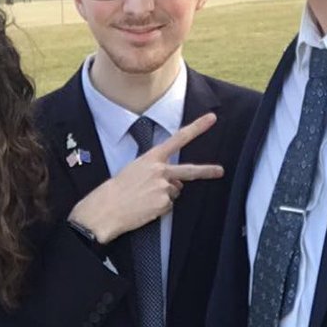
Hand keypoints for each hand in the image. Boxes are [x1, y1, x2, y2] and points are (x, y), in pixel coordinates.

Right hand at [68, 113, 222, 243]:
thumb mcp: (135, 169)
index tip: (211, 118)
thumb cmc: (118, 188)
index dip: (197, 127)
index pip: (178, 138)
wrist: (106, 208)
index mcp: (152, 158)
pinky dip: (159, 207)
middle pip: (189, 170)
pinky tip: (145, 207)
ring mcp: (163, 187)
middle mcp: (160, 170)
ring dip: (164, 195)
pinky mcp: (163, 203)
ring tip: (144, 197)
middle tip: (220, 171)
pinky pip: (168, 205)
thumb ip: (157, 170)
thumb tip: (176, 182)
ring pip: (174, 191)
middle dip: (207, 171)